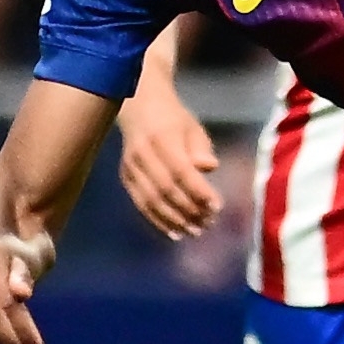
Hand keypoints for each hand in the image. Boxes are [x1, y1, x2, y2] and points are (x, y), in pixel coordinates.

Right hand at [119, 79, 222, 239]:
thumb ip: (201, 148)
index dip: (199, 191)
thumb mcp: (193, 128)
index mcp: (162, 137)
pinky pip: (141, 205)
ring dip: (175, 220)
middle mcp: (142, 153)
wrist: (140, 110)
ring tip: (195, 231)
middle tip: (209, 222)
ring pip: (152, 200)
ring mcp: (131, 167)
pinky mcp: (126, 179)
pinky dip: (159, 221)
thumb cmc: (174, 121)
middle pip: (166, 188)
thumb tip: (210, 167)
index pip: (181, 170)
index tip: (217, 206)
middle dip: (189, 209)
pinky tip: (175, 232)